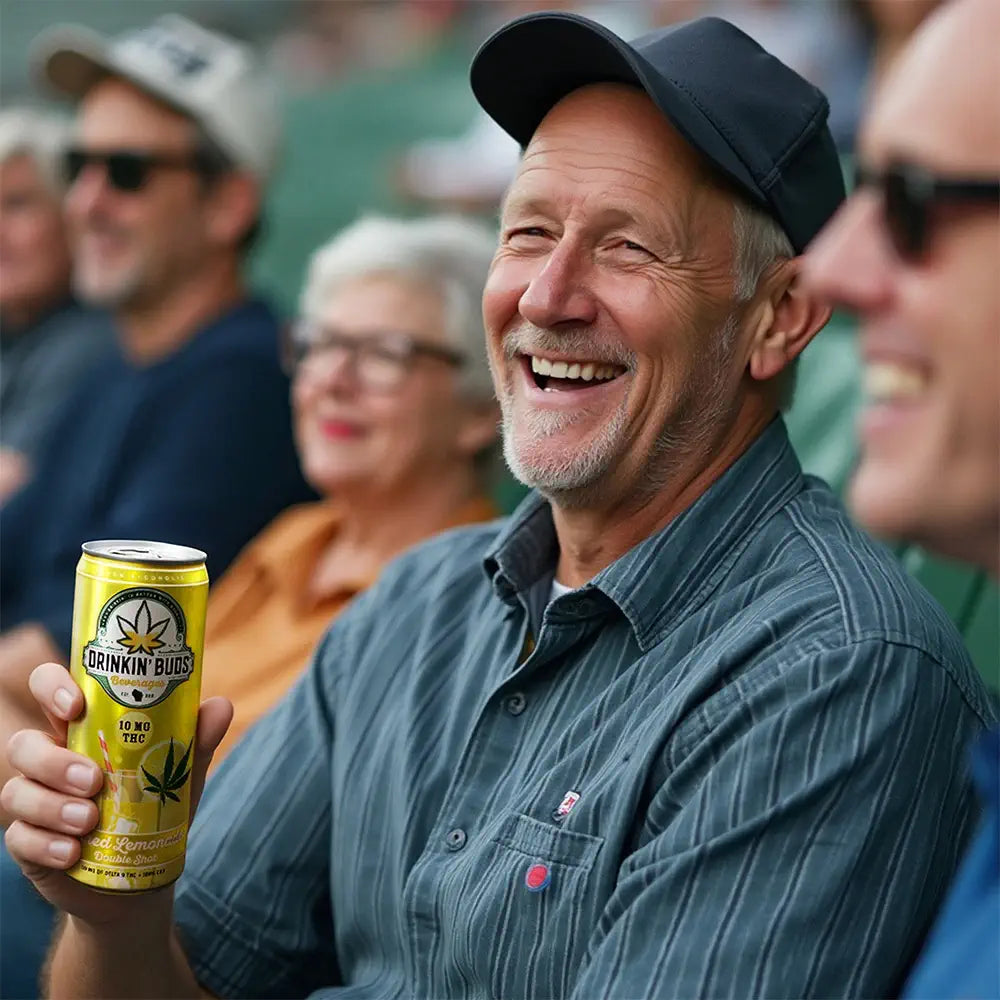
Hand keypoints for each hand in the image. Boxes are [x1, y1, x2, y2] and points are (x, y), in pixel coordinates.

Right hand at [2, 662, 231, 925]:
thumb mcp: (180, 773)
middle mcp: (48, 760)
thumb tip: (220, 706)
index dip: (52, 688)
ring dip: (52, 806)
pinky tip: (72, 852)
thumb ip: (196, 740)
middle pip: (23, 744)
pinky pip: (19, 838)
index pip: (49, 690)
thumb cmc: (156, 805)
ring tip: (90, 820)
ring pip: (18, 792)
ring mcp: (33, 801)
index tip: (75, 704)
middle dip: (53, 761)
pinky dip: (46, 845)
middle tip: (94, 779)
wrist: (140, 875)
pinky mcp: (27, 843)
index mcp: (81, 730)